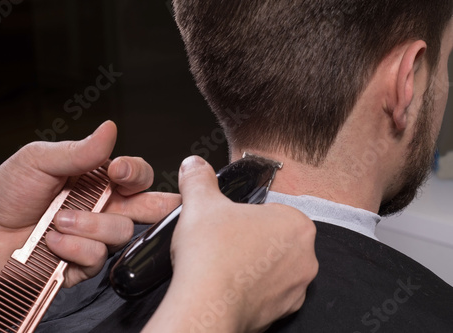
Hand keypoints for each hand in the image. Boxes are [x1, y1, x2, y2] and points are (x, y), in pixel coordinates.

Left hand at [0, 121, 178, 290]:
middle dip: (161, 206)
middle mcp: (103, 208)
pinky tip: (54, 242)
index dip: (136, 173)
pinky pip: (98, 257)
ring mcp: (94, 237)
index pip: (136, 175)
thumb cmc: (7, 192)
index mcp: (98, 181)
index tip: (118, 171)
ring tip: (59, 220)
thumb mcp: (40, 160)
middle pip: (148, 207)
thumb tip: (109, 129)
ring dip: (90, 225)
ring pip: (121, 232)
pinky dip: (75, 248)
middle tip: (166, 205)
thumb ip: (79, 151)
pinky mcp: (83, 264)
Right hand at [143, 156, 317, 332]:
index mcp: (296, 225)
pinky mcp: (282, 313)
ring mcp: (295, 289)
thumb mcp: (200, 202)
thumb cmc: (211, 256)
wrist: (206, 306)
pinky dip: (252, 291)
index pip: (274, 212)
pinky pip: (268, 295)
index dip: (248, 216)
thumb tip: (195, 165)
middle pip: (276, 240)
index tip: (232, 223)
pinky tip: (229, 286)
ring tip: (225, 265)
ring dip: (254, 266)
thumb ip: (200, 178)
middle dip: (253, 240)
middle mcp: (305, 258)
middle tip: (226, 243)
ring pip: (274, 269)